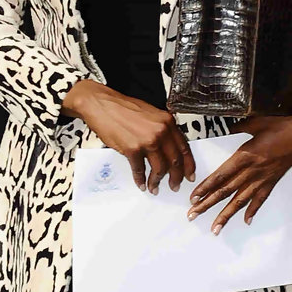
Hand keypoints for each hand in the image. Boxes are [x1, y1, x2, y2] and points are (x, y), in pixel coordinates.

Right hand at [61, 80, 194, 192]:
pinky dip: (140, 180)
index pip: (184, 147)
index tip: (189, 175)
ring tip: (155, 188)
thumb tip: (168, 148)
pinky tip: (141, 184)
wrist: (102, 104)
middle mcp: (161, 131)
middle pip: (175, 161)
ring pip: (160, 169)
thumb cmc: (123, 107)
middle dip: (176, 177)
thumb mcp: (150, 114)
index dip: (188, 164)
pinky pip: (139, 170)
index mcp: (167, 121)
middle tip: (175, 186)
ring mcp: (147, 141)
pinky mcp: (132, 149)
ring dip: (157, 182)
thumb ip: (162, 129)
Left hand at [187, 105, 291, 233]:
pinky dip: (252, 210)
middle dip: (207, 205)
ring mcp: (263, 178)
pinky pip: (260, 199)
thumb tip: (228, 128)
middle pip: (225, 191)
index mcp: (244, 156)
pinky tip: (245, 220)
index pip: (220, 176)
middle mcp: (251, 171)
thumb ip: (239, 127)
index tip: (193, 198)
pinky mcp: (273, 180)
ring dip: (226, 215)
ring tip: (215, 228)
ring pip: (240, 200)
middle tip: (193, 215)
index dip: (205, 188)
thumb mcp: (256, 123)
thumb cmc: (282, 126)